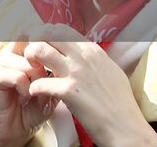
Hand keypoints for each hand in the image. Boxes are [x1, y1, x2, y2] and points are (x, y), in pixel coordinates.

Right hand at [0, 41, 57, 146]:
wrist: (12, 132)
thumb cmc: (29, 112)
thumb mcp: (48, 92)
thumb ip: (53, 76)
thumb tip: (62, 62)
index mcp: (20, 56)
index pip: (30, 34)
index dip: (43, 40)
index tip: (53, 54)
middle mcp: (8, 56)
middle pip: (30, 47)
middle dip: (44, 65)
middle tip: (46, 81)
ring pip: (24, 62)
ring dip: (35, 78)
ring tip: (34, 92)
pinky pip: (16, 75)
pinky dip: (25, 87)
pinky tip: (24, 96)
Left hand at [25, 29, 156, 145]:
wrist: (127, 129)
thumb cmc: (120, 104)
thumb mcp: (110, 71)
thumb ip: (94, 59)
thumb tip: (82, 51)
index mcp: (92, 50)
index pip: (61, 29)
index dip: (46, 36)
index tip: (41, 46)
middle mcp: (83, 57)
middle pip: (47, 33)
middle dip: (33, 42)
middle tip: (31, 57)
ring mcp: (76, 73)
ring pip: (39, 50)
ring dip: (29, 59)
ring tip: (31, 72)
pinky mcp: (69, 91)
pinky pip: (40, 82)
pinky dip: (33, 88)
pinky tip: (35, 93)